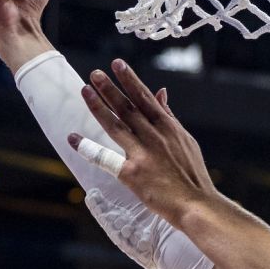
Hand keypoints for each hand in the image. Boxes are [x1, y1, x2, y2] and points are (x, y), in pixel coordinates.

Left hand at [71, 59, 217, 223]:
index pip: (146, 98)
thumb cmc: (192, 174)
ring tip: (85, 90)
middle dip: (110, 88)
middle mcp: (155, 137)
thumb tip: (161, 92)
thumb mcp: (186, 140)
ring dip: (99, 106)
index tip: (117, 64)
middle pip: (128, 108)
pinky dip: (87, 148)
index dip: (130, 80)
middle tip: (95, 73)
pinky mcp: (132, 173)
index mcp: (169, 128)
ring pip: (116, 125)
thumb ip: (170, 116)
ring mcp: (143, 154)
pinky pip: (105, 158)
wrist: (196, 204)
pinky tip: (73, 138)